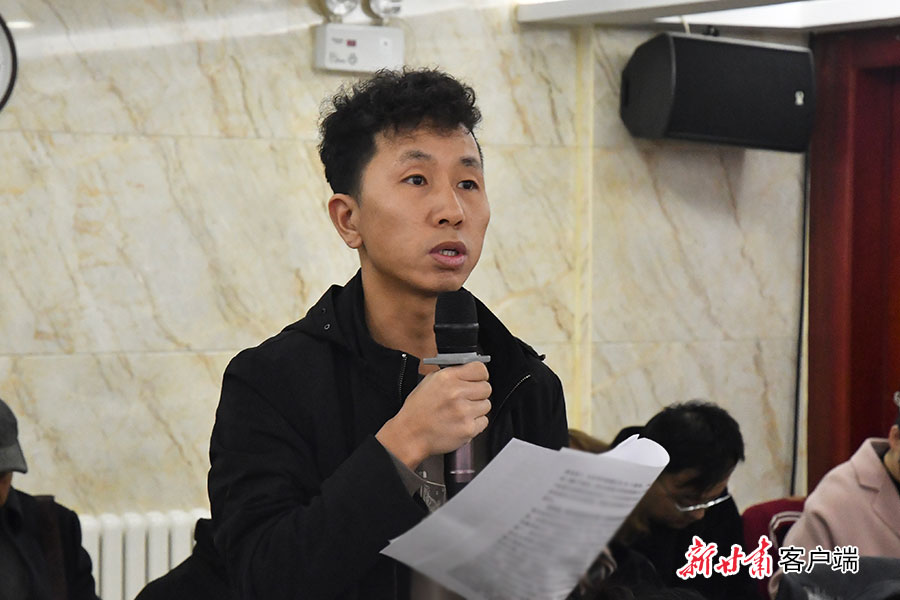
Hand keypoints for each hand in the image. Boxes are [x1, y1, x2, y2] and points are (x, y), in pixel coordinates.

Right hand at [376, 361, 490, 468]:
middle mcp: (456, 393)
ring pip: (486, 405)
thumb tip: (468, 371)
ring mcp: (464, 411)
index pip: (480, 369)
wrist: (410, 435)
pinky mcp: (468, 428)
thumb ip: (452, 374)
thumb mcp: (429, 382)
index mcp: (447, 378)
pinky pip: (484, 421)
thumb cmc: (417, 411)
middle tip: (467, 399)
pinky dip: (475, 423)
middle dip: (478, 393)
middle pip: (486, 388)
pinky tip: (461, 422)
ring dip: (477, 409)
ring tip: (461, 412)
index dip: (480, 375)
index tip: (477, 380)